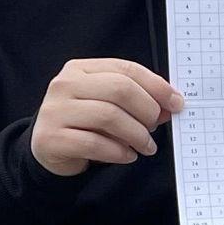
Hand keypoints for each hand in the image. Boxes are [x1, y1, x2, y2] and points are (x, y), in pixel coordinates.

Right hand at [31, 58, 181, 176]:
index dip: (156, 85)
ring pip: (109, 116)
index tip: (176, 102)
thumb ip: (137, 100)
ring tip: (146, 146)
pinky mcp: (51, 138)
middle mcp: (64, 84)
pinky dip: (119, 152)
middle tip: (156, 126)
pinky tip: (128, 155)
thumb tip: (172, 104)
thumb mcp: (110, 105)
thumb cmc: (84, 123)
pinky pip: (95, 143)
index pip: (126, 69)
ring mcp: (54, 111)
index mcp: (80, 69)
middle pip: (119, 89)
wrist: (47, 148)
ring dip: (137, 134)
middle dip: (147, 110)